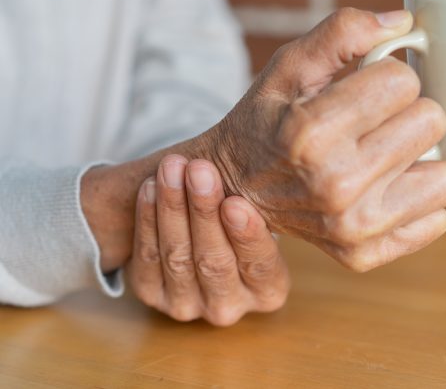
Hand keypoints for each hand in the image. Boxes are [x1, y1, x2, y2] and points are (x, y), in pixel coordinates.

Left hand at [126, 155, 289, 325]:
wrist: (201, 233)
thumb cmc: (241, 215)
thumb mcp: (262, 214)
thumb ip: (264, 200)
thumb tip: (275, 161)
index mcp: (268, 291)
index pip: (260, 266)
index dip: (247, 236)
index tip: (236, 202)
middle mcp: (229, 307)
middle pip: (214, 262)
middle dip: (204, 212)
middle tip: (199, 170)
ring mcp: (187, 306)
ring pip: (177, 257)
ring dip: (173, 208)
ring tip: (172, 168)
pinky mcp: (151, 294)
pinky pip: (147, 257)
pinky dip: (147, 219)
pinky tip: (151, 187)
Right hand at [201, 8, 445, 270]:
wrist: (236, 188)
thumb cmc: (268, 120)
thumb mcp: (290, 66)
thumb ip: (343, 32)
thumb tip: (403, 22)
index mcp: (311, 132)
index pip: (404, 81)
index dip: (389, 76)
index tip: (366, 89)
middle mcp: (335, 185)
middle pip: (433, 122)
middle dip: (409, 112)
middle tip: (377, 121)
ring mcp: (353, 227)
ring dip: (423, 159)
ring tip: (387, 155)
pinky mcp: (366, 254)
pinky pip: (439, 219)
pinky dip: (418, 200)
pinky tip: (386, 188)